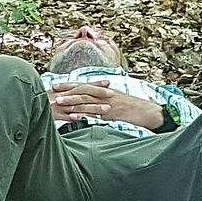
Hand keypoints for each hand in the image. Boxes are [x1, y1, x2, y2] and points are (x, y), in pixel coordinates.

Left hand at [47, 82, 164, 129]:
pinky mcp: (112, 113)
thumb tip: (88, 105)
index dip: (69, 85)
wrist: (150, 113)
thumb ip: (101, 102)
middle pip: (83, 90)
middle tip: (52, 91)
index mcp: (105, 91)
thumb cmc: (132, 109)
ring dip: (72, 100)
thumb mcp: (116, 102)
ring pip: (87, 100)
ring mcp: (108, 103)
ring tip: (58, 102)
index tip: (55, 85)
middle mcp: (105, 94)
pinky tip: (74, 116)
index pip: (84, 85)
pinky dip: (84, 113)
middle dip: (67, 90)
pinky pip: (96, 113)